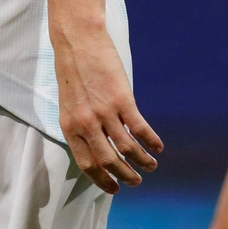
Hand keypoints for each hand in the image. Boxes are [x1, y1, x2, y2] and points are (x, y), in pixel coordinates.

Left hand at [53, 20, 161, 193]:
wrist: (79, 40)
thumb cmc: (73, 70)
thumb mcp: (69, 103)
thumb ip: (81, 125)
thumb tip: (97, 144)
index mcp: (70, 127)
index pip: (87, 164)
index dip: (102, 180)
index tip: (114, 188)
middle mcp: (86, 123)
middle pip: (108, 161)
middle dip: (125, 176)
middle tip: (136, 181)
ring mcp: (104, 112)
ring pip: (127, 148)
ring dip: (141, 161)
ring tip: (151, 166)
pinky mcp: (122, 99)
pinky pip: (139, 128)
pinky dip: (151, 141)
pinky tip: (158, 146)